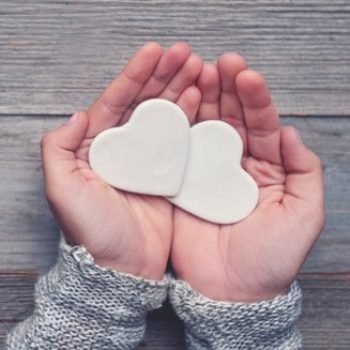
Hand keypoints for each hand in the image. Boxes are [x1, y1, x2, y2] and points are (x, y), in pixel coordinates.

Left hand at [41, 42, 201, 279]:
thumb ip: (58, 148)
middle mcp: (125, 149)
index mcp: (99, 147)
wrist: (122, 267)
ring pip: (165, 117)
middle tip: (186, 54)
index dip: (135, 75)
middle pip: (145, 103)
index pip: (116, 101)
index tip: (155, 52)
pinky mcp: (169, 174)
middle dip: (164, 75)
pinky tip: (200, 100)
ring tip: (198, 69)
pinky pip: (180, 140)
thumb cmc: (91, 232)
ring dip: (181, 90)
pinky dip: (190, 118)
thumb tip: (77, 114)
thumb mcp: (62, 190)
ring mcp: (149, 161)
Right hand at [171, 54, 324, 300]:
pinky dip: (179, 128)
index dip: (255, 98)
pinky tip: (177, 106)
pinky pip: (182, 151)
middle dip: (226, 90)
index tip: (246, 75)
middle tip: (218, 65)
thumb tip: (291, 132)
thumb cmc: (271, 257)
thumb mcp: (303, 214)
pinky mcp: (184, 183)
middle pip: (232, 119)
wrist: (231, 290)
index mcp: (267, 167)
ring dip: (202, 100)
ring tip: (197, 74)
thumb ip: (304, 171)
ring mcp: (207, 172)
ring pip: (205, 128)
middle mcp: (236, 164)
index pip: (262, 124)